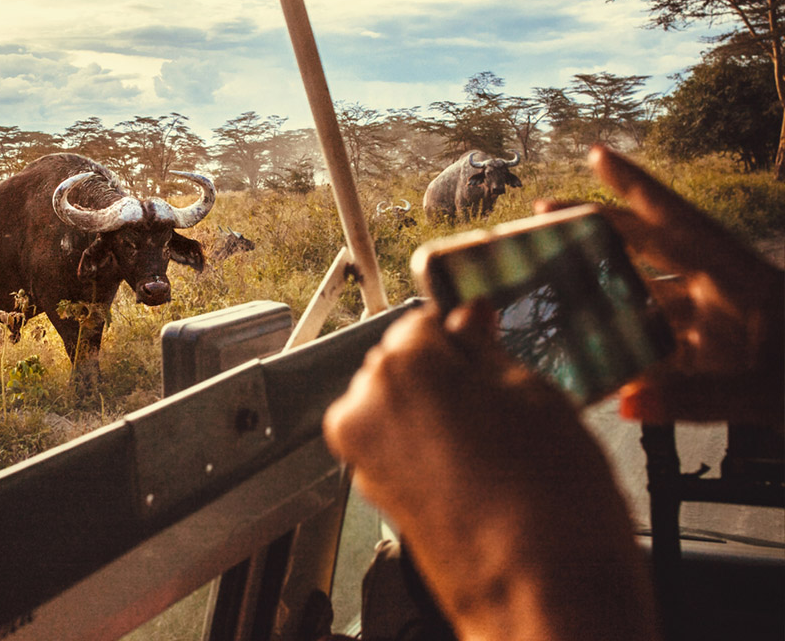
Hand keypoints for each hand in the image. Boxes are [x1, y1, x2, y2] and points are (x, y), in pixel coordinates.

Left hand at [324, 302, 656, 640]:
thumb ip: (487, 348)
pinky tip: (478, 471)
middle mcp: (367, 407)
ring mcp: (365, 455)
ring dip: (435, 415)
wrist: (548, 598)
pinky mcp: (375, 495)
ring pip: (398, 408)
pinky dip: (428, 451)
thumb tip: (469, 321)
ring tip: (495, 446)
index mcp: (403, 365)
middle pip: (401, 365)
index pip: (423, 322)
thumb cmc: (553, 506)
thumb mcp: (536, 394)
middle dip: (445, 377)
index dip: (462, 336)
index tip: (488, 349)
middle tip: (502, 405)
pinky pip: (398, 449)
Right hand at [536, 146, 783, 427]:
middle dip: (600, 229)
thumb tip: (624, 402)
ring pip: (650, 296)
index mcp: (741, 280)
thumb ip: (698, 400)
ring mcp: (720, 324)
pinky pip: (663, 345)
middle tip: (544, 215)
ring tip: (551, 287)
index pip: (679, 224)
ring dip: (605, 292)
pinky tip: (592, 360)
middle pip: (652, 248)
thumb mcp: (767, 396)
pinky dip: (628, 348)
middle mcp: (724, 292)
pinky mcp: (720, 357)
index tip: (597, 152)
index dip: (638, 187)